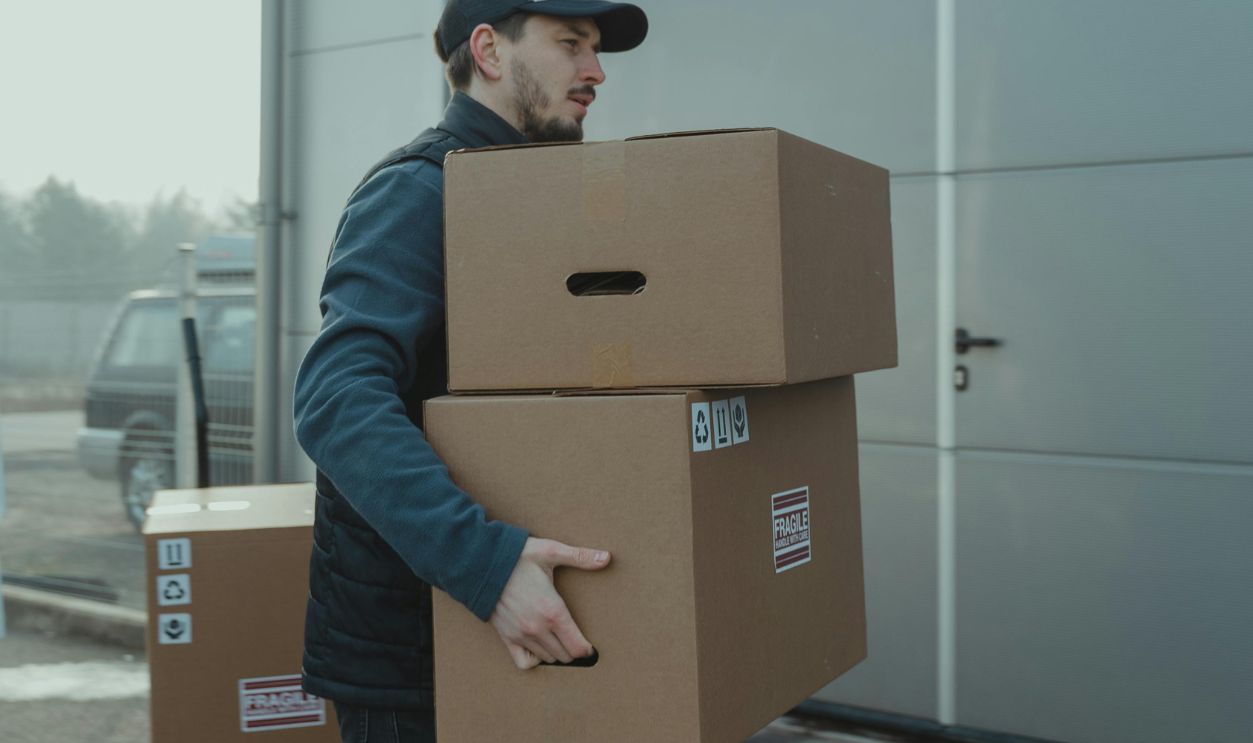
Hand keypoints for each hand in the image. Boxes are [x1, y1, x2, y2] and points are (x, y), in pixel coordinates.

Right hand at [489, 537, 610, 669]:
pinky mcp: (506, 637)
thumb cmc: (517, 557)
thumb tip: (606, 557)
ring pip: (548, 659)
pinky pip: (524, 662)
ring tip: (561, 642)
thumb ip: (580, 557)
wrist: (481, 563)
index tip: (590, 645)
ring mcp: (521, 635)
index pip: (577, 647)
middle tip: (577, 641)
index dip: (587, 649)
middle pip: (565, 656)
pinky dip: (534, 659)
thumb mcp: (551, 552)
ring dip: (557, 653)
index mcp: (553, 611)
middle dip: (574, 650)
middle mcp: (538, 628)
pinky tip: (539, 647)